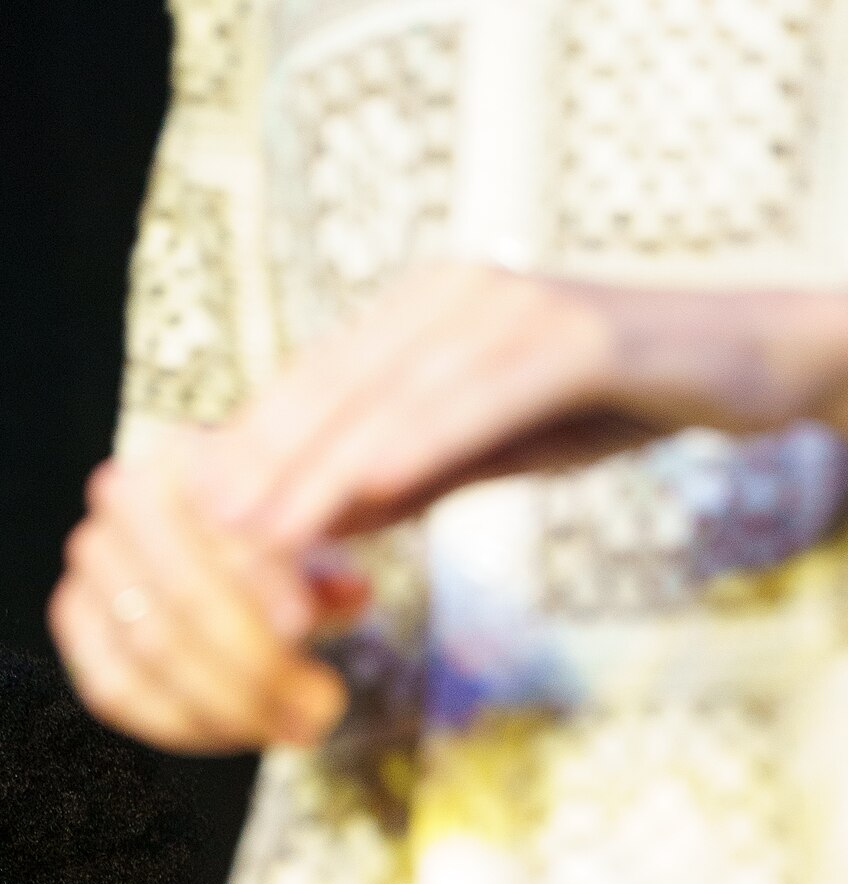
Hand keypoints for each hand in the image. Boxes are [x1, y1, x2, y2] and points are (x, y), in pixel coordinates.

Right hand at [48, 436, 367, 753]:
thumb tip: (352, 596)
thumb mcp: (313, 536)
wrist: (223, 537)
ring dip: (230, 703)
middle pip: (186, 598)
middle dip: (258, 666)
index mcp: (181, 456)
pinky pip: (114, 688)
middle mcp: (120, 499)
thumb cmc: (280, 536)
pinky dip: (180, 722)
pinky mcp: (73, 619)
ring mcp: (89, 561)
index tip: (307, 631)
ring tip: (296, 725)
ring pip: (153, 650)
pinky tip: (237, 733)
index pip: (218, 532)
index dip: (262, 586)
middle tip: (319, 708)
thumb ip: (325, 562)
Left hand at [178, 263, 847, 554]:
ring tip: (262, 535)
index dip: (245, 460)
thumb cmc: (598, 404)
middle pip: (334, 388)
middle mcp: (453, 296)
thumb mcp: (474, 452)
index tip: (187, 529)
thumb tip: (305, 529)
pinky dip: (422, 438)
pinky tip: (369, 488)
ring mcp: (515, 306)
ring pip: (394, 393)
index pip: (310, 392)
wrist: (737, 365)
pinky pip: (483, 392)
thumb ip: (394, 481)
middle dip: (262, 471)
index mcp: (417, 319)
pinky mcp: (576, 335)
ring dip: (321, 468)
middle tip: (203, 545)